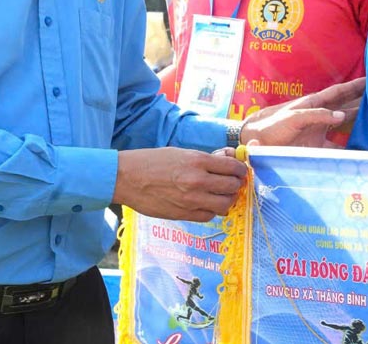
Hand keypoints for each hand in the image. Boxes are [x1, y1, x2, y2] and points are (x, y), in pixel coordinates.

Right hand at [113, 147, 246, 221]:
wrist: (127, 178)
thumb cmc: (152, 161)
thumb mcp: (180, 152)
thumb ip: (205, 158)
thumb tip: (227, 158)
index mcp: (198, 160)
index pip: (233, 167)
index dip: (240, 169)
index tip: (240, 171)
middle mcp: (198, 180)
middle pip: (232, 187)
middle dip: (236, 184)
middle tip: (233, 183)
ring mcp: (191, 200)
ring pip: (225, 204)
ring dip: (227, 200)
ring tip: (223, 195)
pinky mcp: (184, 214)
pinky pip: (209, 216)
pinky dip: (212, 210)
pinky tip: (207, 204)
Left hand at [240, 77, 364, 147]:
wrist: (258, 143)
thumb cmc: (273, 126)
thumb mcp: (294, 117)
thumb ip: (317, 115)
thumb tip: (342, 116)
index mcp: (314, 104)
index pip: (339, 92)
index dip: (355, 86)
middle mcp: (320, 116)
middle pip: (346, 107)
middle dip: (363, 102)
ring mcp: (319, 131)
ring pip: (344, 126)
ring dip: (359, 125)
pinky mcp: (316, 146)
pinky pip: (337, 147)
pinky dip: (349, 149)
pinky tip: (361, 152)